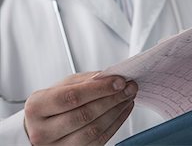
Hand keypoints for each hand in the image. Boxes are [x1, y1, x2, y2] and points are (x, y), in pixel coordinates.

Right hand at [23, 72, 137, 145]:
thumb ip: (83, 81)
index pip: (72, 97)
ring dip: (117, 111)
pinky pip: (99, 140)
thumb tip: (108, 77)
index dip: (98, 89)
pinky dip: (116, 123)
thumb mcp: (60, 87)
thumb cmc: (50, 106)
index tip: (118, 81)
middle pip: (85, 115)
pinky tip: (122, 110)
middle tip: (129, 87)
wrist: (38, 129)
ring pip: (94, 130)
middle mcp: (42, 131)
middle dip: (112, 99)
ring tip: (128, 97)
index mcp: (36, 108)